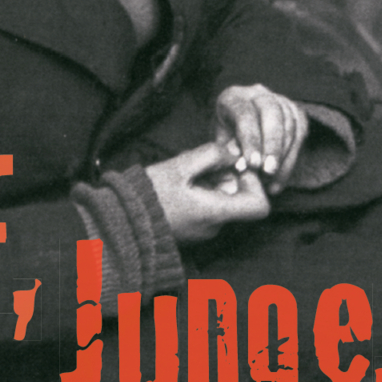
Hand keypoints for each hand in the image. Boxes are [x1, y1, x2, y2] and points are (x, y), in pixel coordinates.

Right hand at [145, 140, 270, 242]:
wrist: (121, 222)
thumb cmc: (149, 194)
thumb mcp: (180, 166)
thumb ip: (211, 155)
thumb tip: (233, 151)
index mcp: (216, 213)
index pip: (260, 206)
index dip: (255, 184)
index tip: (235, 168)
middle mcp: (215, 226)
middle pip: (241, 199)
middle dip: (228, 176)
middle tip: (204, 163)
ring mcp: (204, 230)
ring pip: (223, 200)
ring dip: (213, 181)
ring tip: (188, 171)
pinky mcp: (193, 228)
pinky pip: (209, 206)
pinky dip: (203, 191)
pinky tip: (182, 182)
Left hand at [214, 83, 307, 193]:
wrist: (239, 139)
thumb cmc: (225, 143)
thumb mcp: (220, 147)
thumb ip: (229, 155)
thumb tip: (241, 166)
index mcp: (233, 97)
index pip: (244, 113)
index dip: (250, 139)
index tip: (252, 164)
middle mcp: (258, 93)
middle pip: (271, 112)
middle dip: (272, 144)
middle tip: (268, 171)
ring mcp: (279, 101)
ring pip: (289, 123)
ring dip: (283, 155)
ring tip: (272, 180)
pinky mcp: (295, 113)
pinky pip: (300, 133)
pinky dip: (291, 157)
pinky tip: (280, 177)